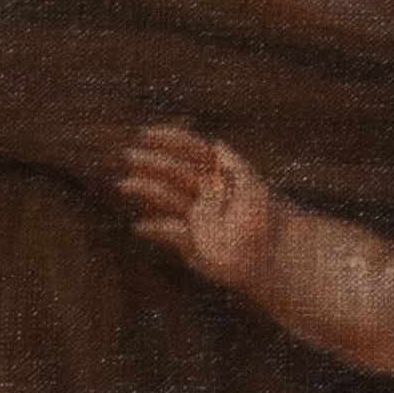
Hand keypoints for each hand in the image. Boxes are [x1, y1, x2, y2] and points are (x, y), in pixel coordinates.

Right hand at [117, 122, 274, 288]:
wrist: (268, 258)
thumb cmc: (263, 221)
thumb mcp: (254, 189)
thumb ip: (235, 167)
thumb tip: (216, 144)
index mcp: (218, 175)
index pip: (191, 150)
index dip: (170, 139)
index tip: (147, 134)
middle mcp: (203, 192)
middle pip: (173, 171)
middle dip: (151, 163)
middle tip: (130, 156)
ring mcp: (195, 216)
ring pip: (166, 198)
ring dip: (146, 190)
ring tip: (125, 184)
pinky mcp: (191, 241)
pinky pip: (168, 231)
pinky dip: (153, 228)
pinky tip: (140, 227)